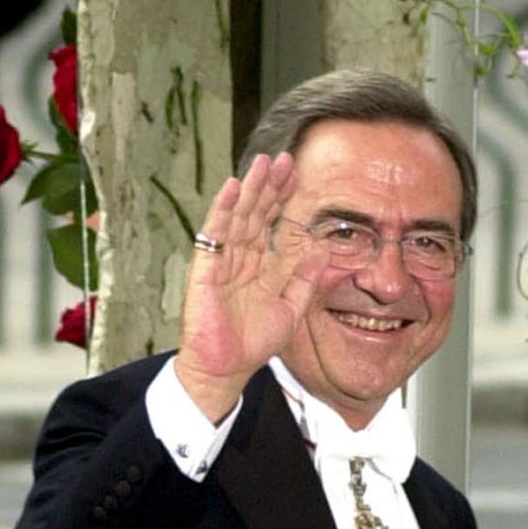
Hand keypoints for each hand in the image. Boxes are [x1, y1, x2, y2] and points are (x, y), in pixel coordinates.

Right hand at [175, 150, 329, 423]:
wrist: (226, 368)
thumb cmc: (253, 345)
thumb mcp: (291, 311)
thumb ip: (305, 281)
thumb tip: (322, 250)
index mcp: (259, 265)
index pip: (271, 222)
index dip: (283, 198)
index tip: (297, 174)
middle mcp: (240, 258)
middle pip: (255, 213)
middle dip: (269, 186)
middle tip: (284, 159)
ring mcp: (221, 261)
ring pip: (237, 216)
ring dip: (250, 189)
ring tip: (262, 163)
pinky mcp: (205, 269)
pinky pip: (214, 233)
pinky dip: (223, 210)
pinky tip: (234, 188)